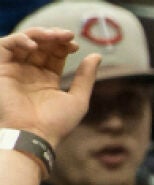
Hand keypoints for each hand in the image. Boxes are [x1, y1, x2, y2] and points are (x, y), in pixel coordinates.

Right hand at [0, 28, 98, 143]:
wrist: (34, 135)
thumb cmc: (56, 123)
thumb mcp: (78, 99)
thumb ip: (85, 77)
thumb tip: (97, 55)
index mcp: (46, 80)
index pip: (54, 54)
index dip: (63, 45)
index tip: (75, 45)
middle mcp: (30, 73)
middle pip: (40, 45)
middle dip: (53, 37)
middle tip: (67, 35)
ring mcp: (15, 70)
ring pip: (23, 42)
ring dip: (38, 34)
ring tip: (53, 36)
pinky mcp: (1, 69)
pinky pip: (5, 46)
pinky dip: (19, 40)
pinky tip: (35, 46)